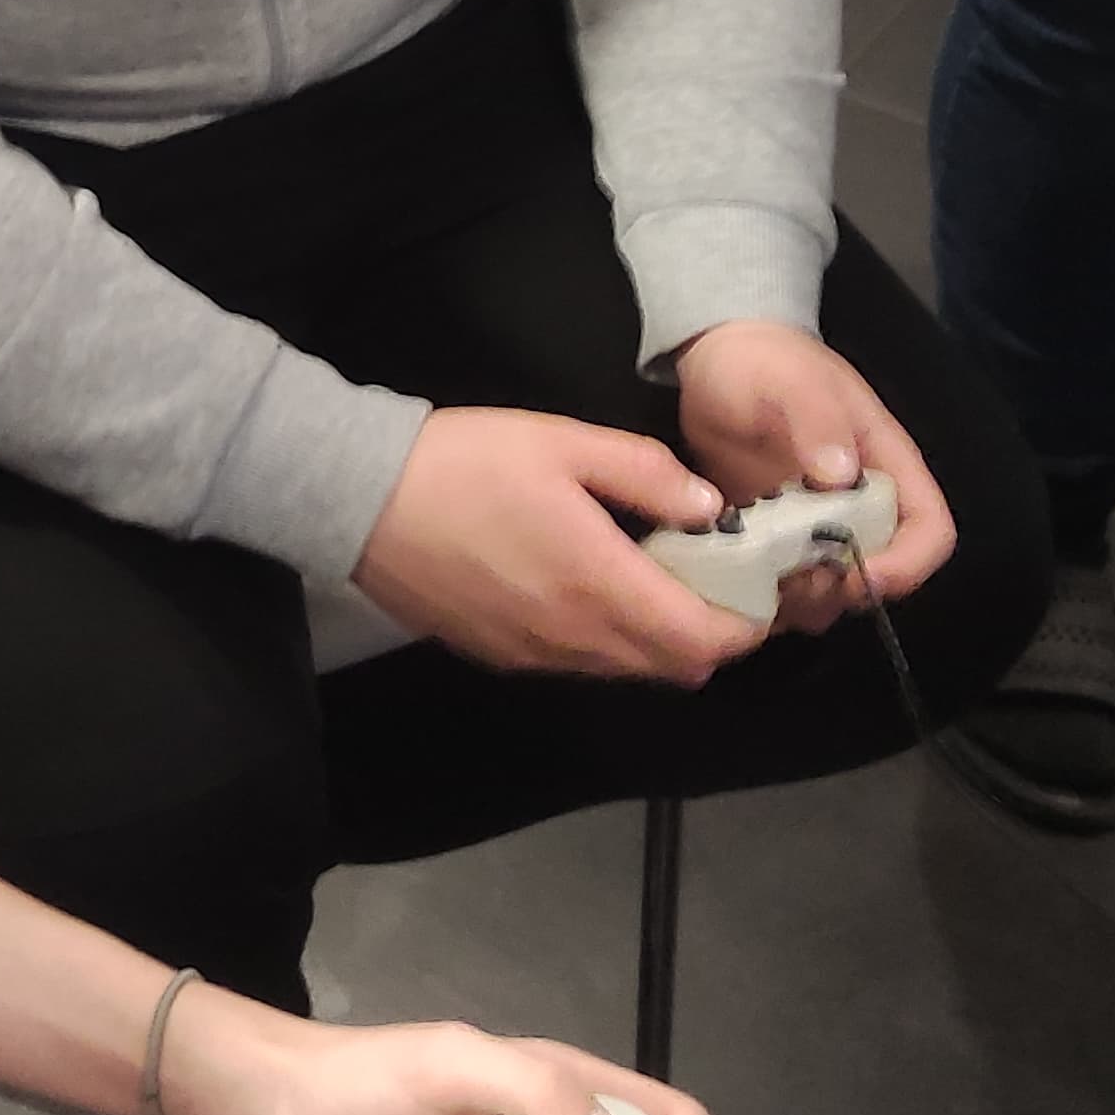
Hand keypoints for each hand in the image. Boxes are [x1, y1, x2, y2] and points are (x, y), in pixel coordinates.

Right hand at [353, 407, 745, 679]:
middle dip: (711, 632)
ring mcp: (535, 656)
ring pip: (628, 670)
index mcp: (600, 585)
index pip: (706, 640)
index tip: (756, 581)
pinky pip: (580, 664)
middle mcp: (575, 639)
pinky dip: (607, 640)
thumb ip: (646, 475)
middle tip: (712, 575)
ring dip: (658, 638)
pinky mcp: (500, 657)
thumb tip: (710, 509)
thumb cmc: (466, 462)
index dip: (747, 623)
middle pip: (677, 667)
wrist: (358, 500)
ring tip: (653, 576)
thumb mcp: (564, 444)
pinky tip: (588, 585)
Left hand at [671, 319, 953, 622]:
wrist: (717, 360)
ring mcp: (818, 527)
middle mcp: (862, 506)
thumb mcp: (792, 382)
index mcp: (886, 467)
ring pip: (832, 589)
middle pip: (881, 572)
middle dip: (842, 590)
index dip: (908, 564)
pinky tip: (730, 580)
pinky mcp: (775, 540)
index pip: (929, 531)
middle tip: (791, 582)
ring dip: (802, 600)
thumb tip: (841, 475)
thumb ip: (818, 420)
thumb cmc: (765, 364)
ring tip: (758, 581)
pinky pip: (784, 585)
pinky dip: (765, 596)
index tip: (860, 576)